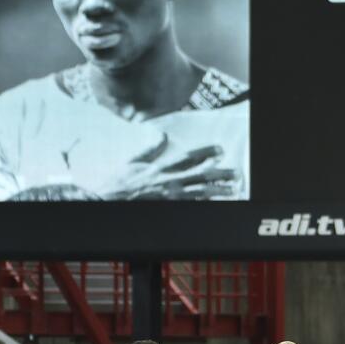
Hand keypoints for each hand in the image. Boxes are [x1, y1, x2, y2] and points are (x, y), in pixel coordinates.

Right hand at [104, 146, 237, 199]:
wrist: (109, 200)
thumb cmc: (120, 182)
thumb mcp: (134, 161)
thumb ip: (151, 148)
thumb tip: (162, 135)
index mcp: (161, 167)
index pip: (189, 157)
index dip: (207, 153)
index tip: (220, 150)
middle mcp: (169, 181)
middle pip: (201, 176)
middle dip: (220, 173)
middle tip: (235, 172)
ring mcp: (170, 197)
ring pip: (201, 193)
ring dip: (218, 191)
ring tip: (233, 189)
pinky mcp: (169, 208)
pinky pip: (192, 206)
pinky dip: (205, 204)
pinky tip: (216, 203)